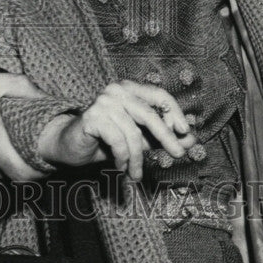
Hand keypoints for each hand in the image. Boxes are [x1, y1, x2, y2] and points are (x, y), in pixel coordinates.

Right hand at [37, 79, 195, 181]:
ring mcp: (102, 102)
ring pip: (133, 133)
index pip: (158, 94)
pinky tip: (120, 167)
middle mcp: (116, 90)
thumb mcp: (140, 138)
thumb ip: (163, 136)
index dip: (175, 112)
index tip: (186, 132)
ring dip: (137, 159)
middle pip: (148, 113)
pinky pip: (117, 141)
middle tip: (179, 155)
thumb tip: (191, 140)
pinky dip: (122, 158)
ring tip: (136, 174)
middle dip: (166, 137)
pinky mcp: (91, 118)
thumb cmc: (108, 139)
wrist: (71, 145)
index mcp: (129, 89)